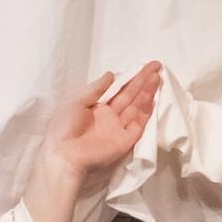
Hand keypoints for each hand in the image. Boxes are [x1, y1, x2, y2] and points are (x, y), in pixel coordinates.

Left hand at [45, 63, 161, 178]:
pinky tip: (153, 99)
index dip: (131, 78)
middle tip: (156, 66)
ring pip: (136, 108)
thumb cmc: (64, 127)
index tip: (143, 66)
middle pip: (130, 96)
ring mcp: (118, 129)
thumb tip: (111, 74)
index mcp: (98, 108)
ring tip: (157, 78)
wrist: (64, 154)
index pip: (118, 91)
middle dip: (143, 82)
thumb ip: (96, 88)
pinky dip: (146, 112)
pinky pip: (138, 125)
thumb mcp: (77, 101)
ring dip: (147, 93)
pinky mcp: (125, 141)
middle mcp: (110, 117)